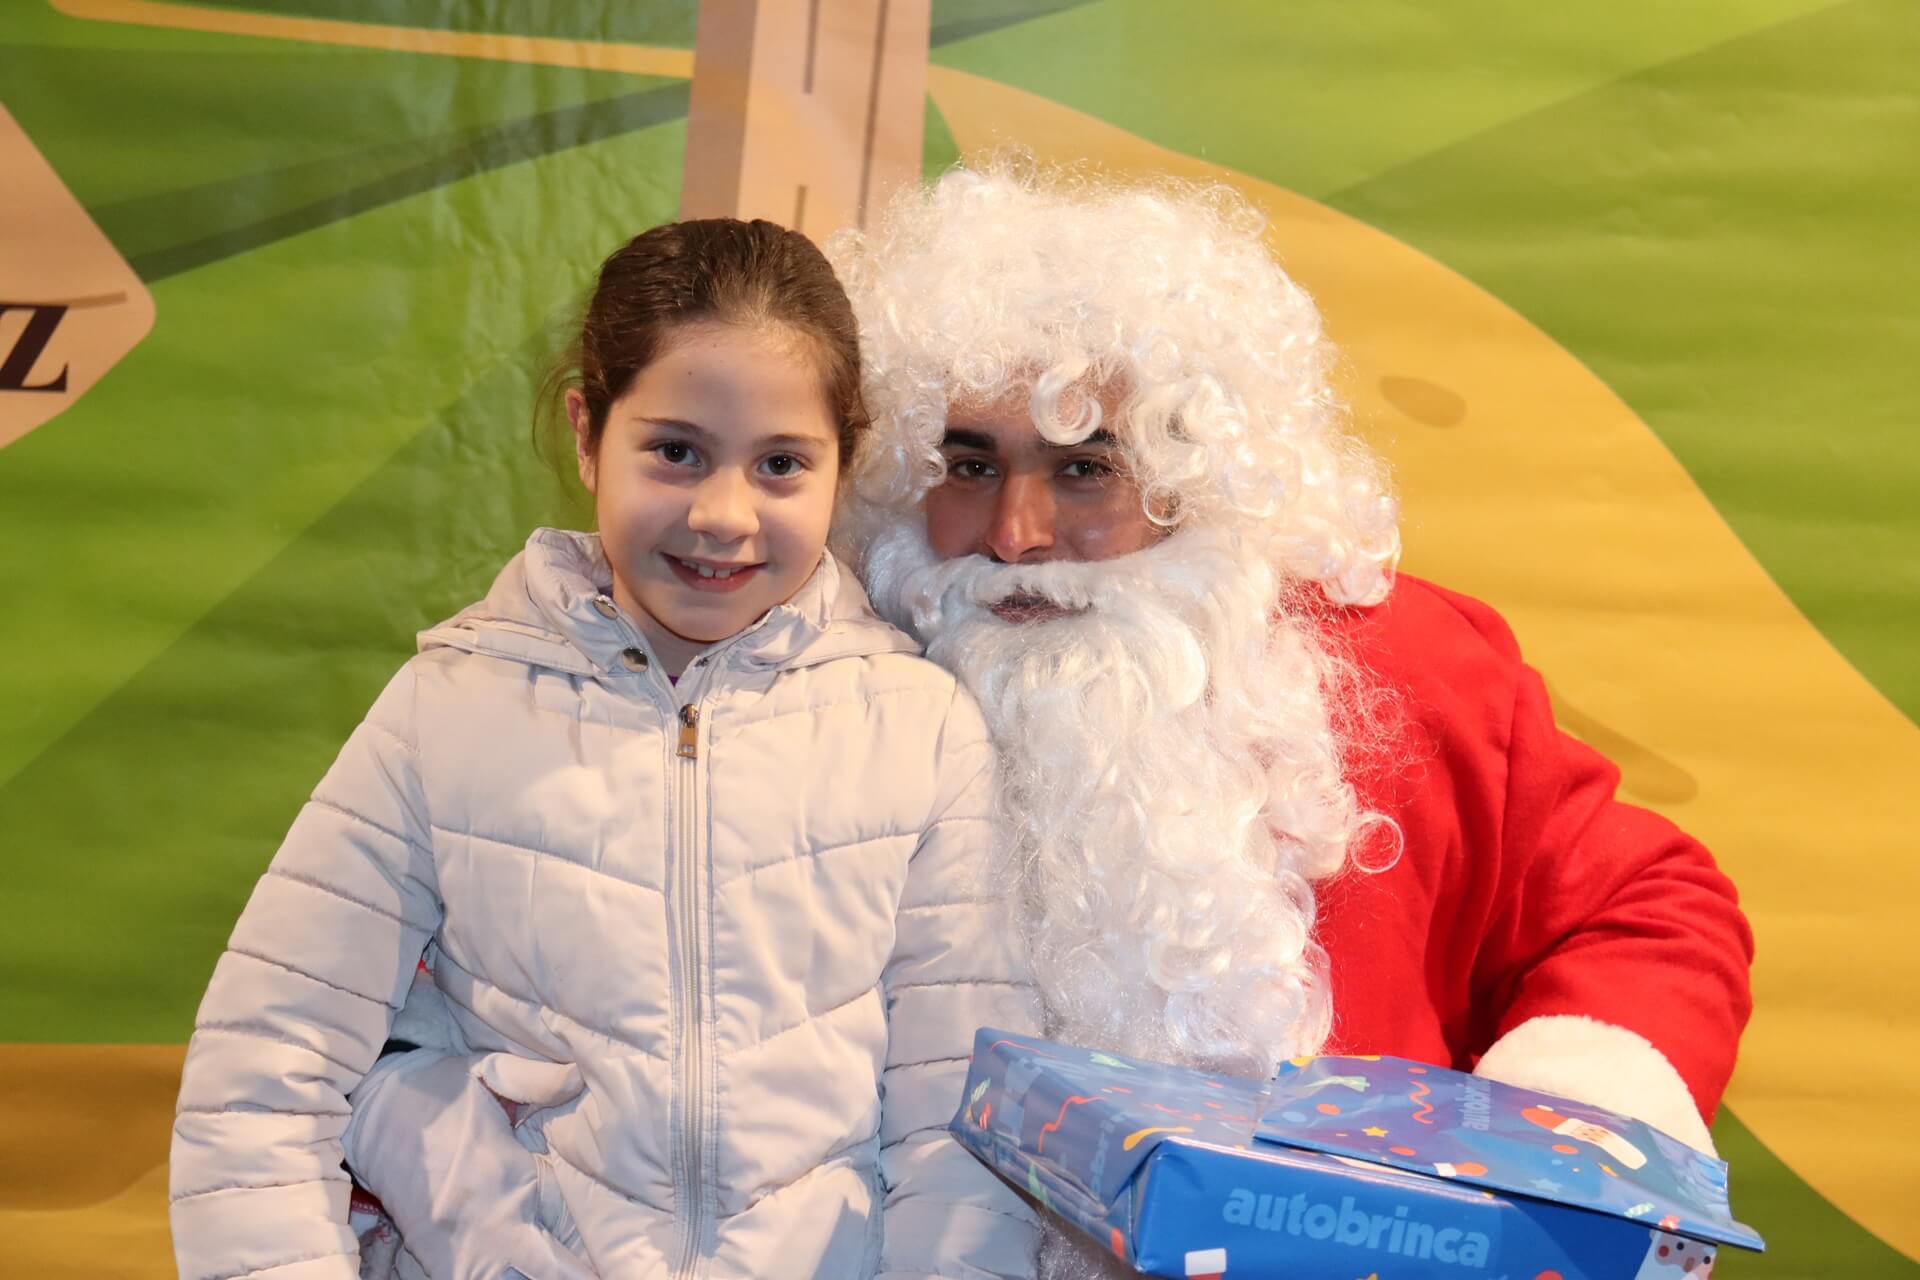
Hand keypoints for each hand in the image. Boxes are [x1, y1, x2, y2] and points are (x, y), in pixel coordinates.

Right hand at [345, 1049, 594, 1279]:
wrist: (366, 1113)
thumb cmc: (432, 1091)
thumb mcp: (487, 1072)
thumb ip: (536, 1081)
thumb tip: (577, 1078)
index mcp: (511, 1175)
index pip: (563, 1222)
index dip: (586, 1254)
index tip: (611, 1266)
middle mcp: (493, 1218)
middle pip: (545, 1268)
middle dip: (570, 1274)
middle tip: (601, 1276)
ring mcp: (462, 1243)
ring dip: (529, 1276)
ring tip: (566, 1273)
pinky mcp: (432, 1254)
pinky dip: (489, 1279)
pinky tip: (508, 1274)